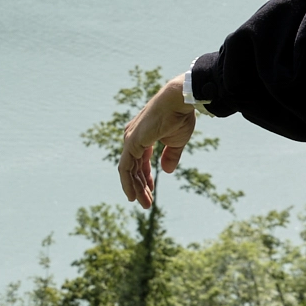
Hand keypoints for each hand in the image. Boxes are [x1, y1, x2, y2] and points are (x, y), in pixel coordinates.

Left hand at [117, 74, 195, 208]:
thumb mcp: (177, 141)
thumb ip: (170, 156)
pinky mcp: (131, 143)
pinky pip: (126, 168)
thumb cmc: (180, 116)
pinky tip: (133, 195)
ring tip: (144, 204)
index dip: (145, 177)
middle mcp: (132, 137)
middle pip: (133, 168)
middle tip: (147, 203)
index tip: (150, 190)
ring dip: (135, 189)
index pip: (140, 161)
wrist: (179, 101)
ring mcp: (130, 140)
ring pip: (128, 171)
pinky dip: (128, 183)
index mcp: (142, 136)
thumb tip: (167, 171)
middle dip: (140, 186)